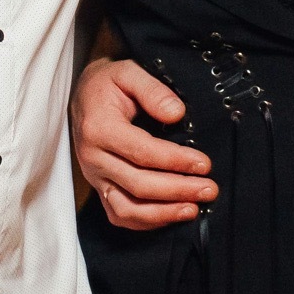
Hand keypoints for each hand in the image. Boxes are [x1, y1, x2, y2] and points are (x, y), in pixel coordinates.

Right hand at [71, 56, 218, 229]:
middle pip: (138, 185)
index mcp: (99, 128)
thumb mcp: (128, 72)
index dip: (176, 161)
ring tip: (193, 209)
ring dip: (163, 213)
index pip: (142, 153)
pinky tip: (172, 214)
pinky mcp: (99, 187)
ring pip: (127, 208)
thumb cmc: (108, 83)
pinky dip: (146, 221)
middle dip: (178, 190)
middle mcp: (93, 158)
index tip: (204, 163)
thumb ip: (153, 90)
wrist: (83, 95)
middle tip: (209, 189)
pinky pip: (119, 214)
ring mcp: (94, 177)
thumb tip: (177, 113)